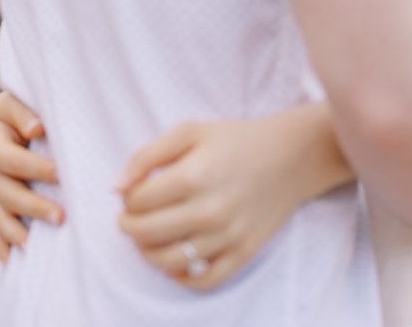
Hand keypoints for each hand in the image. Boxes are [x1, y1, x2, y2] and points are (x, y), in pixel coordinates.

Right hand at [0, 91, 60, 260]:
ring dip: (17, 231)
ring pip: (1, 216)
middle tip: (60, 216)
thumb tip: (38, 129)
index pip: (11, 161)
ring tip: (35, 245)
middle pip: (7, 194)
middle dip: (33, 207)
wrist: (7, 121)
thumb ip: (24, 112)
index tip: (61, 174)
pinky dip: (2, 245)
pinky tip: (11, 260)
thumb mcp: (16, 102)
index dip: (35, 168)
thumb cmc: (20, 109)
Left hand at [117, 112, 318, 290]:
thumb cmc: (239, 139)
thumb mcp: (192, 131)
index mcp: (194, 176)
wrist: (295, 154)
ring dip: (148, 252)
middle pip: (145, 233)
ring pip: (168, 261)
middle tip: (134, 217)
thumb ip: (148, 154)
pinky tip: (178, 261)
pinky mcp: (245, 251)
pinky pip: (204, 280)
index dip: (128, 197)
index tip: (137, 192)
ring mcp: (228, 234)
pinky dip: (183, 277)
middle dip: (129, 225)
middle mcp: (210, 209)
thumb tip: (116, 187)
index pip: (136, 202)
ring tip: (152, 237)